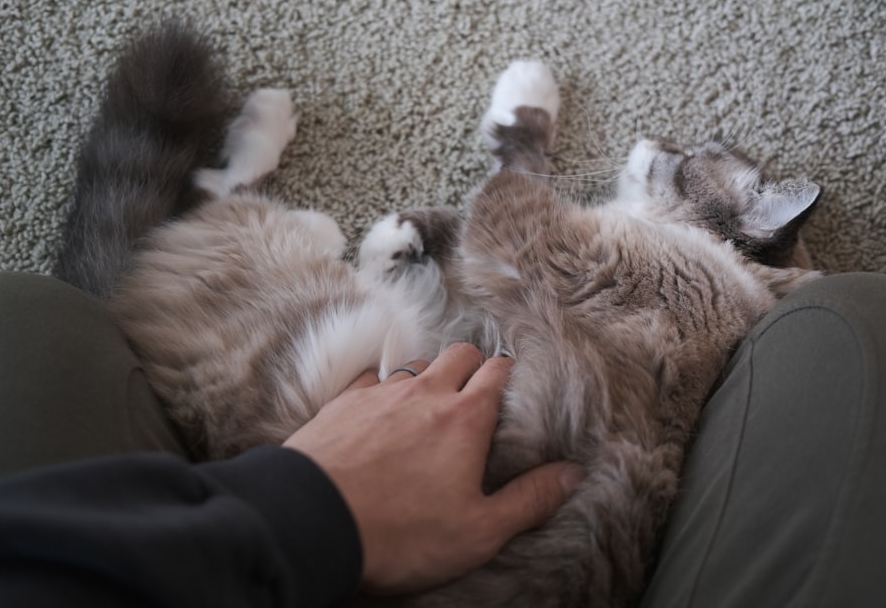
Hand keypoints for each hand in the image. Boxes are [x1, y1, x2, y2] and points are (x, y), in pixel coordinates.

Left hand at [284, 343, 582, 593]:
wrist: (313, 522)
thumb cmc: (401, 532)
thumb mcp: (479, 530)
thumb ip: (530, 499)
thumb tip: (572, 474)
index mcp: (465, 418)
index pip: (497, 372)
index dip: (508, 374)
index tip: (511, 384)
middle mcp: (425, 393)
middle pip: (458, 354)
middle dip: (472, 364)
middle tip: (474, 388)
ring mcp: (380, 394)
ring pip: (414, 364)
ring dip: (428, 375)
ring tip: (428, 402)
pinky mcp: (343, 403)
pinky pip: (370, 379)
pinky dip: (381, 388)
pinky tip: (378, 409)